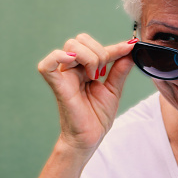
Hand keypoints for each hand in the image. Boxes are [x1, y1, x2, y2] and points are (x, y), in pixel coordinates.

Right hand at [37, 33, 136, 151]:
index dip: (115, 47)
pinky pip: (46, 65)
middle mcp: (72, 69)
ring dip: (90, 57)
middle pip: (80, 40)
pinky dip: (59, 57)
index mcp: (84, 68)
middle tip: (103, 73)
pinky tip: (74, 63)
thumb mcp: (114, 89)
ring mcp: (64, 76)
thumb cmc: (97, 116)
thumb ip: (120, 69)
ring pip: (71, 46)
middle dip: (99, 52)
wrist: (90, 138)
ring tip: (94, 76)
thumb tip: (130, 49)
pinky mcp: (58, 86)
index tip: (131, 46)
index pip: (97, 47)